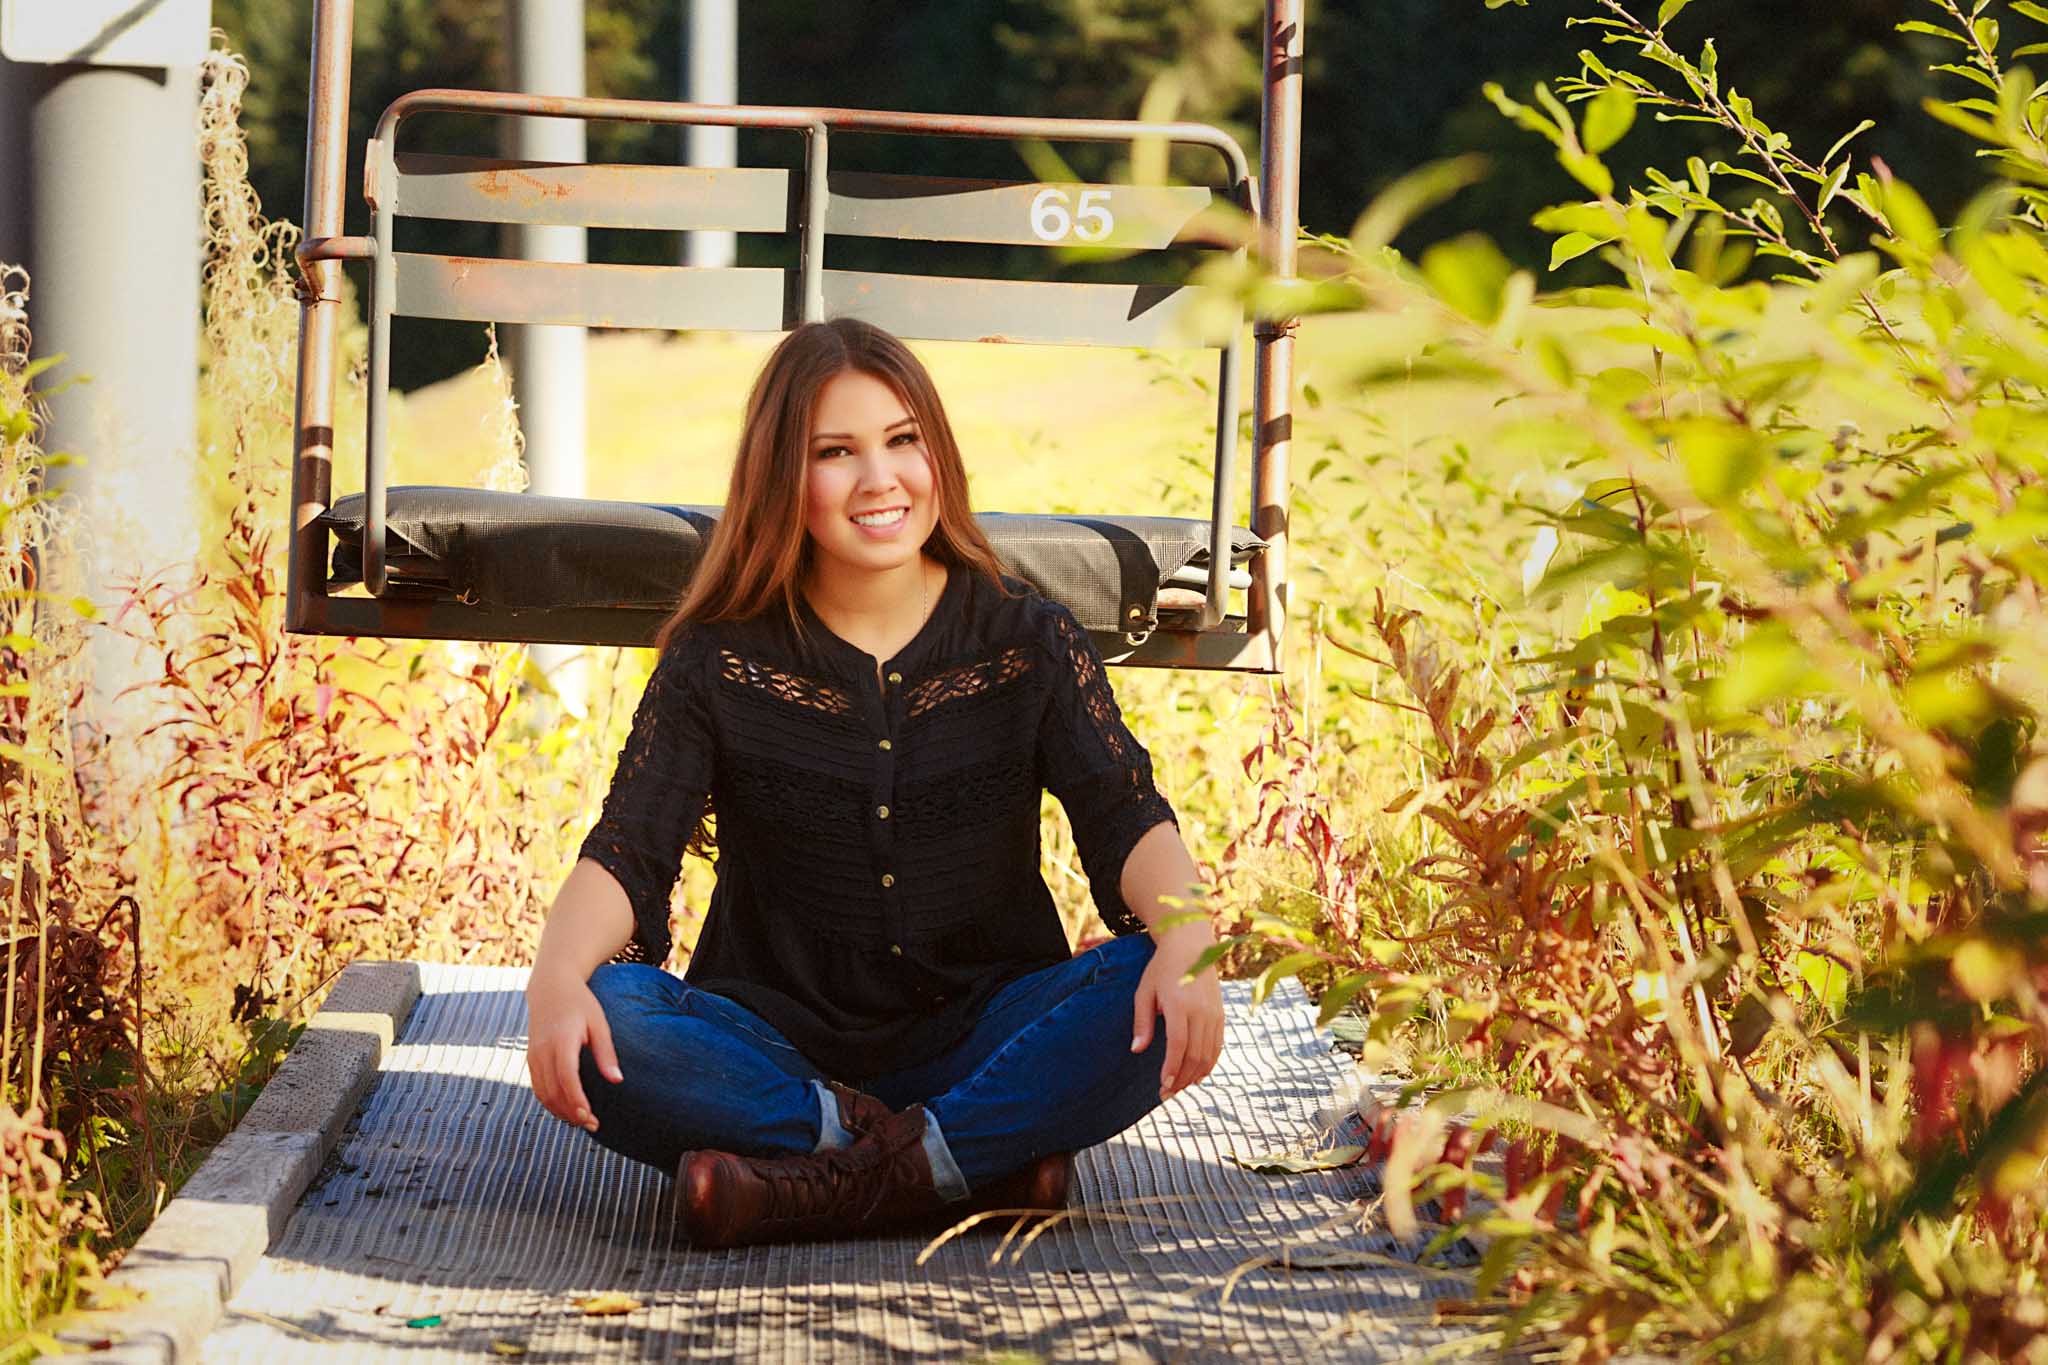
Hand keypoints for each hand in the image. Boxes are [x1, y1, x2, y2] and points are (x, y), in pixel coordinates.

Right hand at [525, 967, 622, 1131]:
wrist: (550, 987)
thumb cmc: (580, 1004)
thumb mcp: (599, 1023)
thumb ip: (606, 1052)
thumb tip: (617, 1080)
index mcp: (561, 1040)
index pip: (566, 1076)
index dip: (576, 1099)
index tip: (588, 1116)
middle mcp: (543, 1050)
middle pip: (553, 1090)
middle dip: (571, 1112)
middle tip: (593, 1125)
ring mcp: (533, 1056)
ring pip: (543, 1093)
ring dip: (561, 1111)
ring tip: (583, 1121)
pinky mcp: (530, 1060)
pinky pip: (538, 1088)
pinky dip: (551, 1103)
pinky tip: (568, 1110)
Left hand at [1131, 925, 1224, 1100]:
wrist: (1191, 945)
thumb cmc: (1162, 968)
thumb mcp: (1145, 991)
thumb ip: (1142, 1022)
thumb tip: (1137, 1050)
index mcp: (1180, 1004)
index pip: (1178, 1044)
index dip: (1172, 1068)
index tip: (1163, 1086)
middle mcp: (1201, 1010)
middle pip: (1195, 1054)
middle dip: (1181, 1078)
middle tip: (1166, 1094)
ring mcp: (1214, 1013)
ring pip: (1208, 1054)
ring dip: (1194, 1075)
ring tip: (1178, 1087)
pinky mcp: (1221, 1014)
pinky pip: (1217, 1046)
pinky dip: (1208, 1064)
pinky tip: (1196, 1075)